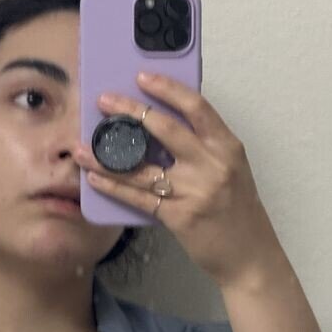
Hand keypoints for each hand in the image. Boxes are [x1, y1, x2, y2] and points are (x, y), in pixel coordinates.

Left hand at [73, 72, 286, 290]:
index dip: (167, 89)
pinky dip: (113, 187)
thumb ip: (202, 149)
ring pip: (142, 167)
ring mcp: (195, 191)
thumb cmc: (237, 212)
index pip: (196, 107)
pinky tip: (94, 178)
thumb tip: (158, 129)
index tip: (142, 77)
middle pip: (165, 129)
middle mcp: (212, 165)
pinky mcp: (179, 217)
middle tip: (104, 101)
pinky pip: (139, 198)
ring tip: (82, 147)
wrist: (249, 255)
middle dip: (130, 111)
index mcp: (227, 147)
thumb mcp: (230, 170)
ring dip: (107, 156)